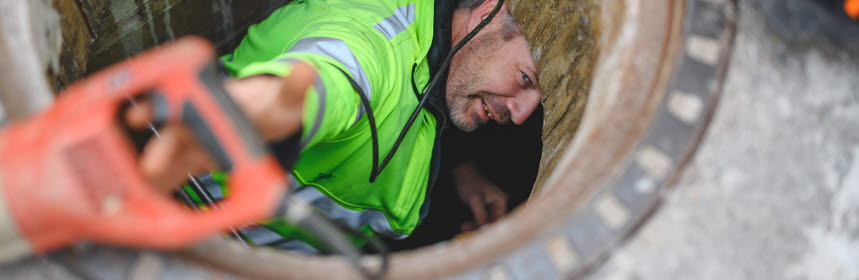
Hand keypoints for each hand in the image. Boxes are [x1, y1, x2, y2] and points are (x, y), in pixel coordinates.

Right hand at [125, 63, 314, 191]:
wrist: (271, 116)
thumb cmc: (272, 104)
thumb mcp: (286, 98)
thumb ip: (295, 88)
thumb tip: (306, 69)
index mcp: (215, 101)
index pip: (184, 101)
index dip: (160, 107)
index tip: (140, 116)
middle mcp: (199, 120)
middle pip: (172, 136)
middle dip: (159, 152)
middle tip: (147, 170)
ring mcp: (196, 142)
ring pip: (169, 159)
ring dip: (155, 176)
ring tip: (139, 194)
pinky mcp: (198, 160)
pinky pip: (177, 174)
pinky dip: (164, 187)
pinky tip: (149, 202)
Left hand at [453, 163, 507, 231]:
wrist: (461, 172)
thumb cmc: (470, 182)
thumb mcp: (475, 200)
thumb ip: (481, 216)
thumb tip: (485, 230)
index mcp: (501, 201)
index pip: (499, 220)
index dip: (489, 229)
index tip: (478, 235)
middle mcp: (499, 204)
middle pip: (492, 222)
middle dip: (479, 228)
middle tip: (466, 231)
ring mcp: (491, 206)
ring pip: (485, 222)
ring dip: (474, 226)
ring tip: (463, 227)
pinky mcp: (483, 208)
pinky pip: (481, 219)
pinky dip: (473, 223)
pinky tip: (466, 226)